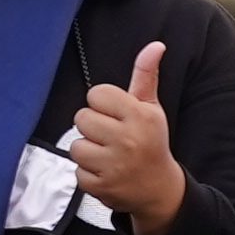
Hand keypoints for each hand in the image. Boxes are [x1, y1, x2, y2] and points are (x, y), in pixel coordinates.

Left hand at [62, 41, 185, 234]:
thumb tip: (155, 45)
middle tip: (110, 136)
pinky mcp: (102, 187)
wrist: (159, 189)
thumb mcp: (152, 109)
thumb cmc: (151, 143)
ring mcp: (114, 165)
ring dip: (87, 151)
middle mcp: (127, 140)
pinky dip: (88, 173)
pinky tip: (105, 171)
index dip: (102, 104)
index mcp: (140, 116)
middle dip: (92, 127)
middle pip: (82, 118)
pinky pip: (77, 171)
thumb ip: (146, 76)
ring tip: (106, 154)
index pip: (97, 94)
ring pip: (76, 146)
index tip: (115, 115)